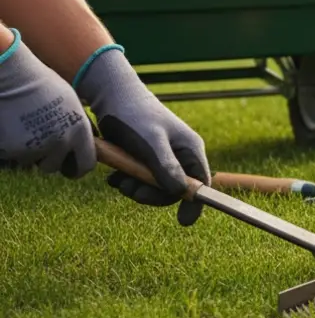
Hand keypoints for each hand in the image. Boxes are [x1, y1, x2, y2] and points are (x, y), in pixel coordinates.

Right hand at [0, 28, 95, 176]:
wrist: (14, 77)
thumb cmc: (43, 85)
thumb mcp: (72, 104)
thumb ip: (78, 128)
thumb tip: (85, 144)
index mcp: (78, 132)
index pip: (86, 164)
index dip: (78, 167)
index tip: (71, 166)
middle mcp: (60, 143)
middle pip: (54, 166)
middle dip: (47, 158)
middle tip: (40, 141)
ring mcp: (35, 148)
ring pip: (31, 160)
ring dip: (28, 150)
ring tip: (25, 126)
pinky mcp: (13, 150)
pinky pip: (14, 155)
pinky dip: (12, 145)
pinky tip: (13, 125)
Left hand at [75, 46, 210, 225]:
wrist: (111, 95)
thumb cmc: (135, 115)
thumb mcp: (150, 142)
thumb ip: (165, 167)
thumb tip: (180, 193)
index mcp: (190, 149)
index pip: (201, 183)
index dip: (194, 203)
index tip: (184, 222)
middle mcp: (180, 154)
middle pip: (174, 189)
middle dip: (150, 194)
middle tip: (127, 190)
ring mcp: (163, 157)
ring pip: (154, 186)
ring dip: (134, 188)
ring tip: (116, 179)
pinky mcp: (146, 157)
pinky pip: (141, 179)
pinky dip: (127, 181)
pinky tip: (113, 175)